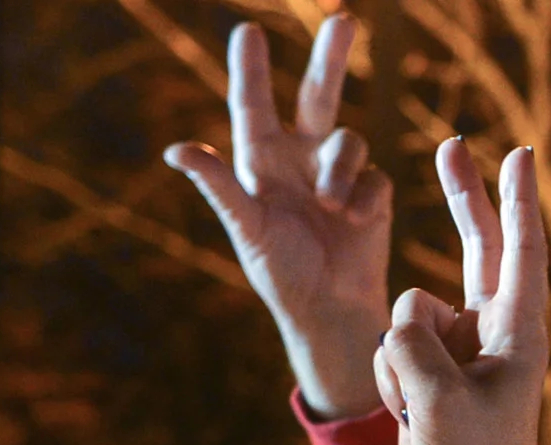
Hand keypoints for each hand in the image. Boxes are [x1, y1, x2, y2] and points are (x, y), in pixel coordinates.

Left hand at [165, 18, 392, 420]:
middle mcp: (300, 159)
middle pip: (317, 95)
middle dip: (329, 58)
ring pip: (348, 139)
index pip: (254, 106)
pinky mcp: (372, 193)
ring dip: (340, 169)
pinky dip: (363, 198)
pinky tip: (354, 223)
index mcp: (262, 163)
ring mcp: (338, 174)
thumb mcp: (247, 228)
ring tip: (332, 208)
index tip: (247, 31)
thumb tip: (176, 149)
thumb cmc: (280, 273)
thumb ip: (218, 186)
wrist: (329, 310)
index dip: (250, 70)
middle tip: (343, 19)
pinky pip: (373, 176)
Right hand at [376, 139, 550, 444]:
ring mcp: (460, 351)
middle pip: (478, 249)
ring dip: (401, 356)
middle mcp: (494, 334)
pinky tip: (410, 416)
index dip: (517, 201)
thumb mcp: (440, 403)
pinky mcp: (432, 371)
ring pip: (409, 312)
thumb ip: (414, 347)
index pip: (521, 253)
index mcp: (519, 336)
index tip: (520, 154)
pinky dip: (391, 377)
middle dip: (463, 201)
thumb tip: (400, 320)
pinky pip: (393, 346)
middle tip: (452, 148)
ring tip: (420, 408)